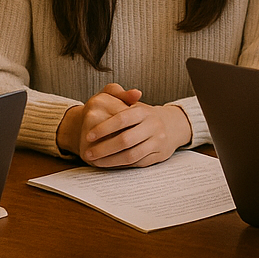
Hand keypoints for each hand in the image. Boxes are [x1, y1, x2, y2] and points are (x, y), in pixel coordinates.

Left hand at [58, 83, 192, 167]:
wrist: (171, 126)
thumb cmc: (142, 115)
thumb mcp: (131, 101)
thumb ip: (121, 93)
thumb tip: (134, 92)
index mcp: (144, 111)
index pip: (122, 119)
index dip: (104, 128)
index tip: (89, 136)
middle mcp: (153, 126)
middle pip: (125, 140)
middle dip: (104, 148)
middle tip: (88, 153)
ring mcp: (158, 142)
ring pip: (131, 155)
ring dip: (110, 160)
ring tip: (95, 161)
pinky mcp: (159, 155)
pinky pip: (137, 163)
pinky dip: (121, 165)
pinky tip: (108, 164)